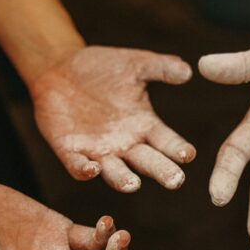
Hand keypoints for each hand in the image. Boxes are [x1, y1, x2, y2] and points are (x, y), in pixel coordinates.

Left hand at [31, 46, 195, 191]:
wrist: (61, 70)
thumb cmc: (103, 68)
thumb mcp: (135, 64)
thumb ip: (161, 67)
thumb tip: (188, 70)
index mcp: (145, 126)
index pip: (167, 142)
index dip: (177, 149)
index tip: (189, 154)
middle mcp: (127, 144)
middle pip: (148, 162)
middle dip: (162, 172)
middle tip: (175, 181)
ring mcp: (99, 151)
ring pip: (115, 172)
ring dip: (124, 180)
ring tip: (134, 185)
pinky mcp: (71, 151)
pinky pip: (78, 166)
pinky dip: (85, 171)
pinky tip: (92, 169)